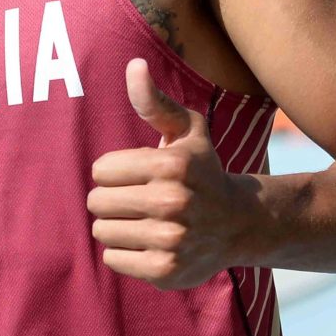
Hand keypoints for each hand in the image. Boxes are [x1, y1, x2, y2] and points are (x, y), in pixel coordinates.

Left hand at [87, 58, 243, 289]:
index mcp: (171, 165)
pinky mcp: (165, 270)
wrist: (238, 224)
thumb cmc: (201, 170)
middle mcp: (172, 203)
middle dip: (111, 199)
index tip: (137, 174)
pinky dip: (123, 252)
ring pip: (102, 231)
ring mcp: (170, 240)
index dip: (114, 172)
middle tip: (137, 199)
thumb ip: (154, 101)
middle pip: (97, 202)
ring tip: (143, 220)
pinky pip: (113, 259)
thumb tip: (134, 65)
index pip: (101, 170)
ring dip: (116, 226)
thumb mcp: (186, 130)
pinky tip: (148, 243)